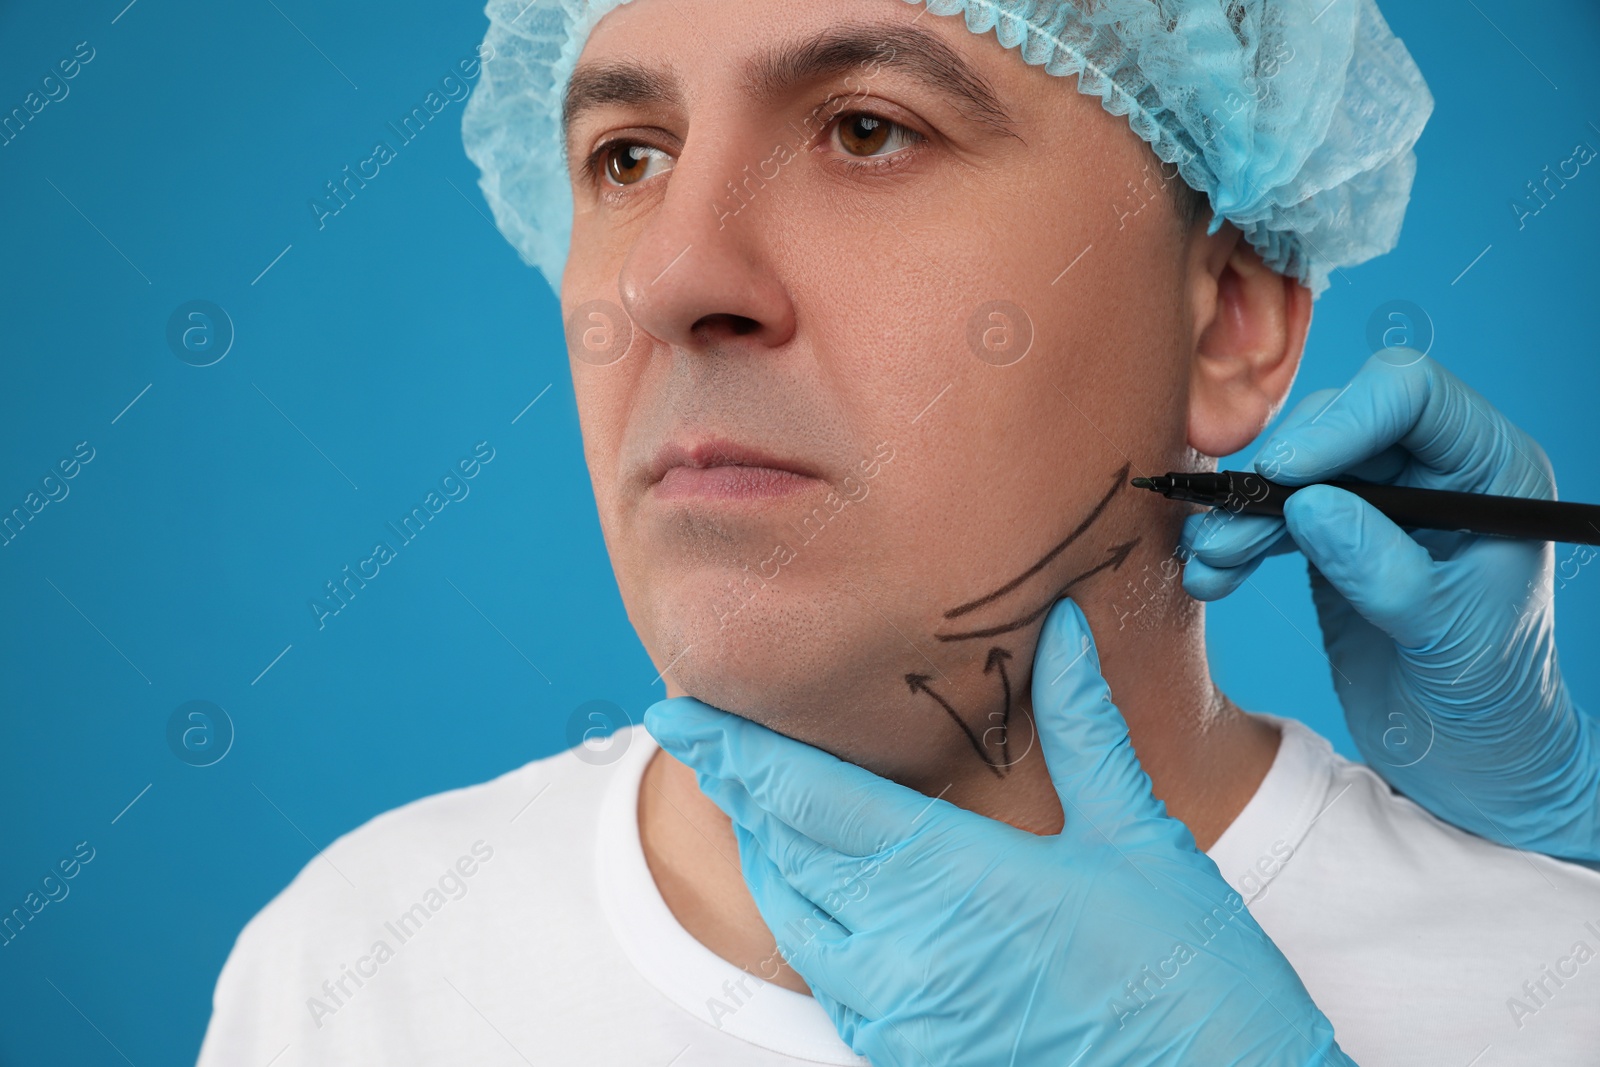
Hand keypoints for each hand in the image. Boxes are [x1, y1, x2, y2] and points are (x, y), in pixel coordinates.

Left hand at [646, 600, 1352, 1066]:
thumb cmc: (1191, 977)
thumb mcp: (1138, 839)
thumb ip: (1083, 729)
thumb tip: (1061, 630)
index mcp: (950, 882)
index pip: (805, 799)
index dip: (729, 750)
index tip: (672, 710)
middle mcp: (900, 954)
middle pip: (780, 855)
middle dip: (742, 792)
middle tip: (715, 738)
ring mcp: (896, 1018)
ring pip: (791, 920)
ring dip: (770, 856)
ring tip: (761, 801)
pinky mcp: (905, 1059)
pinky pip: (827, 979)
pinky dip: (809, 921)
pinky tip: (830, 890)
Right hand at [1182, 349, 1599, 861]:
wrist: (1468, 759)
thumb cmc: (1489, 700)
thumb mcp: (1446, 634)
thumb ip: (1383, 567)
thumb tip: (1309, 504)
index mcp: (1491, 471)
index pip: (1411, 394)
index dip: (1341, 420)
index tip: (1285, 474)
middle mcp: (1436, 470)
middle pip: (1338, 423)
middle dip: (1276, 474)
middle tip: (1229, 527)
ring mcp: (1382, 503)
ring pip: (1296, 470)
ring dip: (1243, 512)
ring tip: (1209, 560)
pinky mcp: (1335, 539)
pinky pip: (1275, 517)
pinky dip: (1238, 543)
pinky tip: (1211, 576)